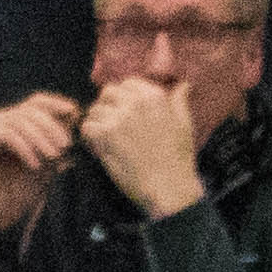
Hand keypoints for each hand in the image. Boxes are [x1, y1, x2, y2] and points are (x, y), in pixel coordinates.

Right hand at [0, 92, 77, 236]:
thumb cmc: (17, 193)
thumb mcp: (46, 162)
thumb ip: (56, 141)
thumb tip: (77, 118)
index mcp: (10, 122)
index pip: (35, 102)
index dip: (55, 103)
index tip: (74, 112)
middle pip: (29, 109)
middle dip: (51, 126)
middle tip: (66, 145)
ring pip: (19, 120)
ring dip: (40, 138)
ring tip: (54, 156)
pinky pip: (7, 134)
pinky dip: (24, 148)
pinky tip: (35, 165)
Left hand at [81, 74, 205, 218]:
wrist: (169, 187)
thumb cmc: (178, 159)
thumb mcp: (184, 124)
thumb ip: (179, 102)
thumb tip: (183, 85)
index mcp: (154, 96)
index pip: (127, 84)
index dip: (123, 98)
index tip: (123, 112)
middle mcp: (135, 102)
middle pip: (108, 93)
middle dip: (107, 107)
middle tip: (111, 125)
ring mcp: (119, 118)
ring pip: (95, 110)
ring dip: (97, 123)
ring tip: (104, 138)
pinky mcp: (106, 136)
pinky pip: (87, 127)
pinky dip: (89, 137)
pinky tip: (98, 147)